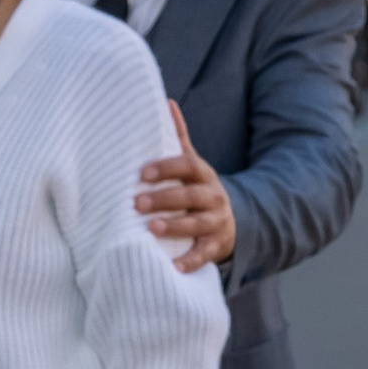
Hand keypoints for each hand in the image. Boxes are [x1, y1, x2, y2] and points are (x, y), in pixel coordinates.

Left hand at [135, 102, 235, 273]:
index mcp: (203, 174)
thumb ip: (178, 137)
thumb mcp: (193, 164)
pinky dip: (191, 261)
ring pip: (198, 224)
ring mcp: (217, 222)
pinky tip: (175, 267)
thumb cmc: (198, 189)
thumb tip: (166, 101)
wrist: (230, 220)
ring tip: (151, 229)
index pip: (187, 166)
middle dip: (164, 199)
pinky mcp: (216, 246)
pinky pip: (205, 253)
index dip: (166, 168)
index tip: (142, 174)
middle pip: (191, 196)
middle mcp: (213, 197)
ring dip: (175, 226)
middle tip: (136, 203)